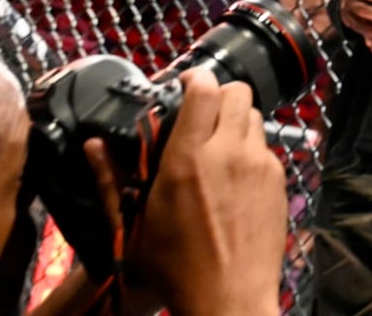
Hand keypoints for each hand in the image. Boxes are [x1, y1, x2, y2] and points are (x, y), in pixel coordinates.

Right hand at [83, 71, 285, 315]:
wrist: (229, 297)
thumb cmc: (174, 267)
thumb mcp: (132, 224)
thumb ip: (111, 180)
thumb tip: (92, 145)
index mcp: (188, 158)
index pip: (204, 89)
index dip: (196, 78)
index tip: (185, 84)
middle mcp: (229, 153)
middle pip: (237, 92)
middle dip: (219, 94)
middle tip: (201, 111)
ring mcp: (259, 164)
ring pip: (255, 116)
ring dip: (236, 120)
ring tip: (217, 142)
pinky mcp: (278, 179)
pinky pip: (265, 147)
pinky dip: (250, 148)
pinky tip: (234, 173)